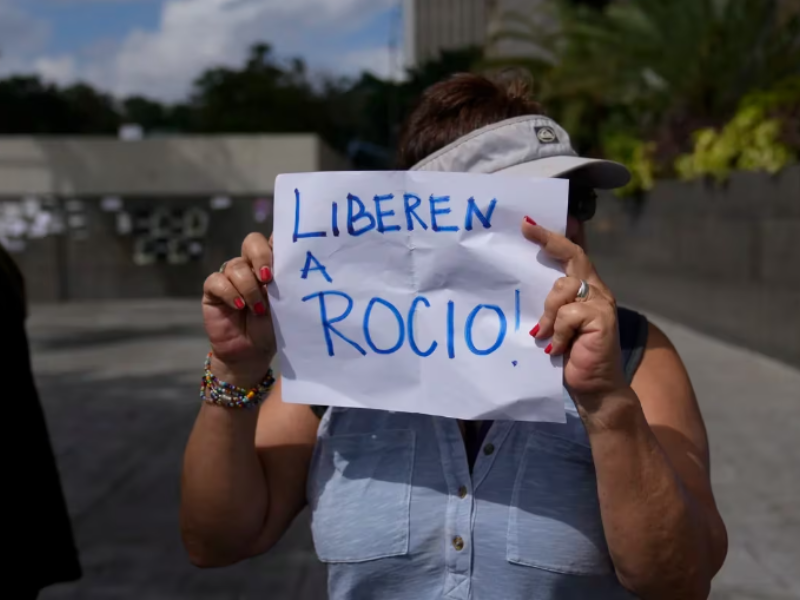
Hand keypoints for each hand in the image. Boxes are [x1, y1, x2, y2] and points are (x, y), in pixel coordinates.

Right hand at [202, 233, 275, 386]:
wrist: (252, 354)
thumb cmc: (273, 329)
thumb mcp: (285, 305)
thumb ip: (286, 285)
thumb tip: (292, 269)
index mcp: (272, 265)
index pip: (274, 241)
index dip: (279, 241)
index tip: (289, 253)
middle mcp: (251, 266)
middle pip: (252, 242)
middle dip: (261, 256)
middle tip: (269, 278)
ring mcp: (231, 277)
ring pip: (236, 266)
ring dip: (249, 288)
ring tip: (258, 309)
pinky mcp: (213, 290)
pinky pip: (217, 281)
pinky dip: (229, 292)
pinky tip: (239, 306)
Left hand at [522, 218, 627, 403]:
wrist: (594, 388)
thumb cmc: (571, 355)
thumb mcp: (555, 324)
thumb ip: (548, 304)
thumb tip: (520, 282)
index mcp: (585, 289)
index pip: (574, 253)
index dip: (558, 235)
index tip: (533, 221)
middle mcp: (596, 291)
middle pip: (574, 256)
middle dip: (550, 239)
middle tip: (527, 228)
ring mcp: (601, 303)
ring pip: (564, 287)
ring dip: (548, 312)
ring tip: (545, 335)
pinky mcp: (602, 319)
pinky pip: (569, 313)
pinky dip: (558, 332)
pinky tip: (556, 348)